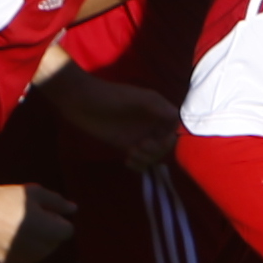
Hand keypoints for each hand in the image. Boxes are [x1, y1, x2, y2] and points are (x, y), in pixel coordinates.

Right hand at [0, 184, 79, 262]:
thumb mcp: (35, 193)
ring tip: (16, 227)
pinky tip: (12, 242)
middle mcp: (40, 249)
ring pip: (40, 254)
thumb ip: (57, 202)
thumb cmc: (8, 198)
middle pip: (54, 243)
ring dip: (36, 244)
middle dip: (47, 232)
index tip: (42, 212)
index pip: (67, 231)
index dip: (56, 219)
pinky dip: (23, 256)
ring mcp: (25, 259)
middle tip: (27, 217)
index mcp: (50, 231)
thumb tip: (74, 209)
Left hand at [55, 77, 178, 166]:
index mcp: (157, 110)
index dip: (171, 137)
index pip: (174, 127)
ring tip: (132, 154)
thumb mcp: (138, 98)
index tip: (162, 140)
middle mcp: (150, 124)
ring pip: (153, 155)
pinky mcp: (126, 146)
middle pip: (165, 144)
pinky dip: (138, 165)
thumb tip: (178, 118)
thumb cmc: (111, 96)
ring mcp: (138, 136)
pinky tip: (128, 161)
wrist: (83, 102)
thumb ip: (158, 107)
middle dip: (157, 150)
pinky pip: (139, 161)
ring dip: (147, 159)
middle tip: (142, 146)